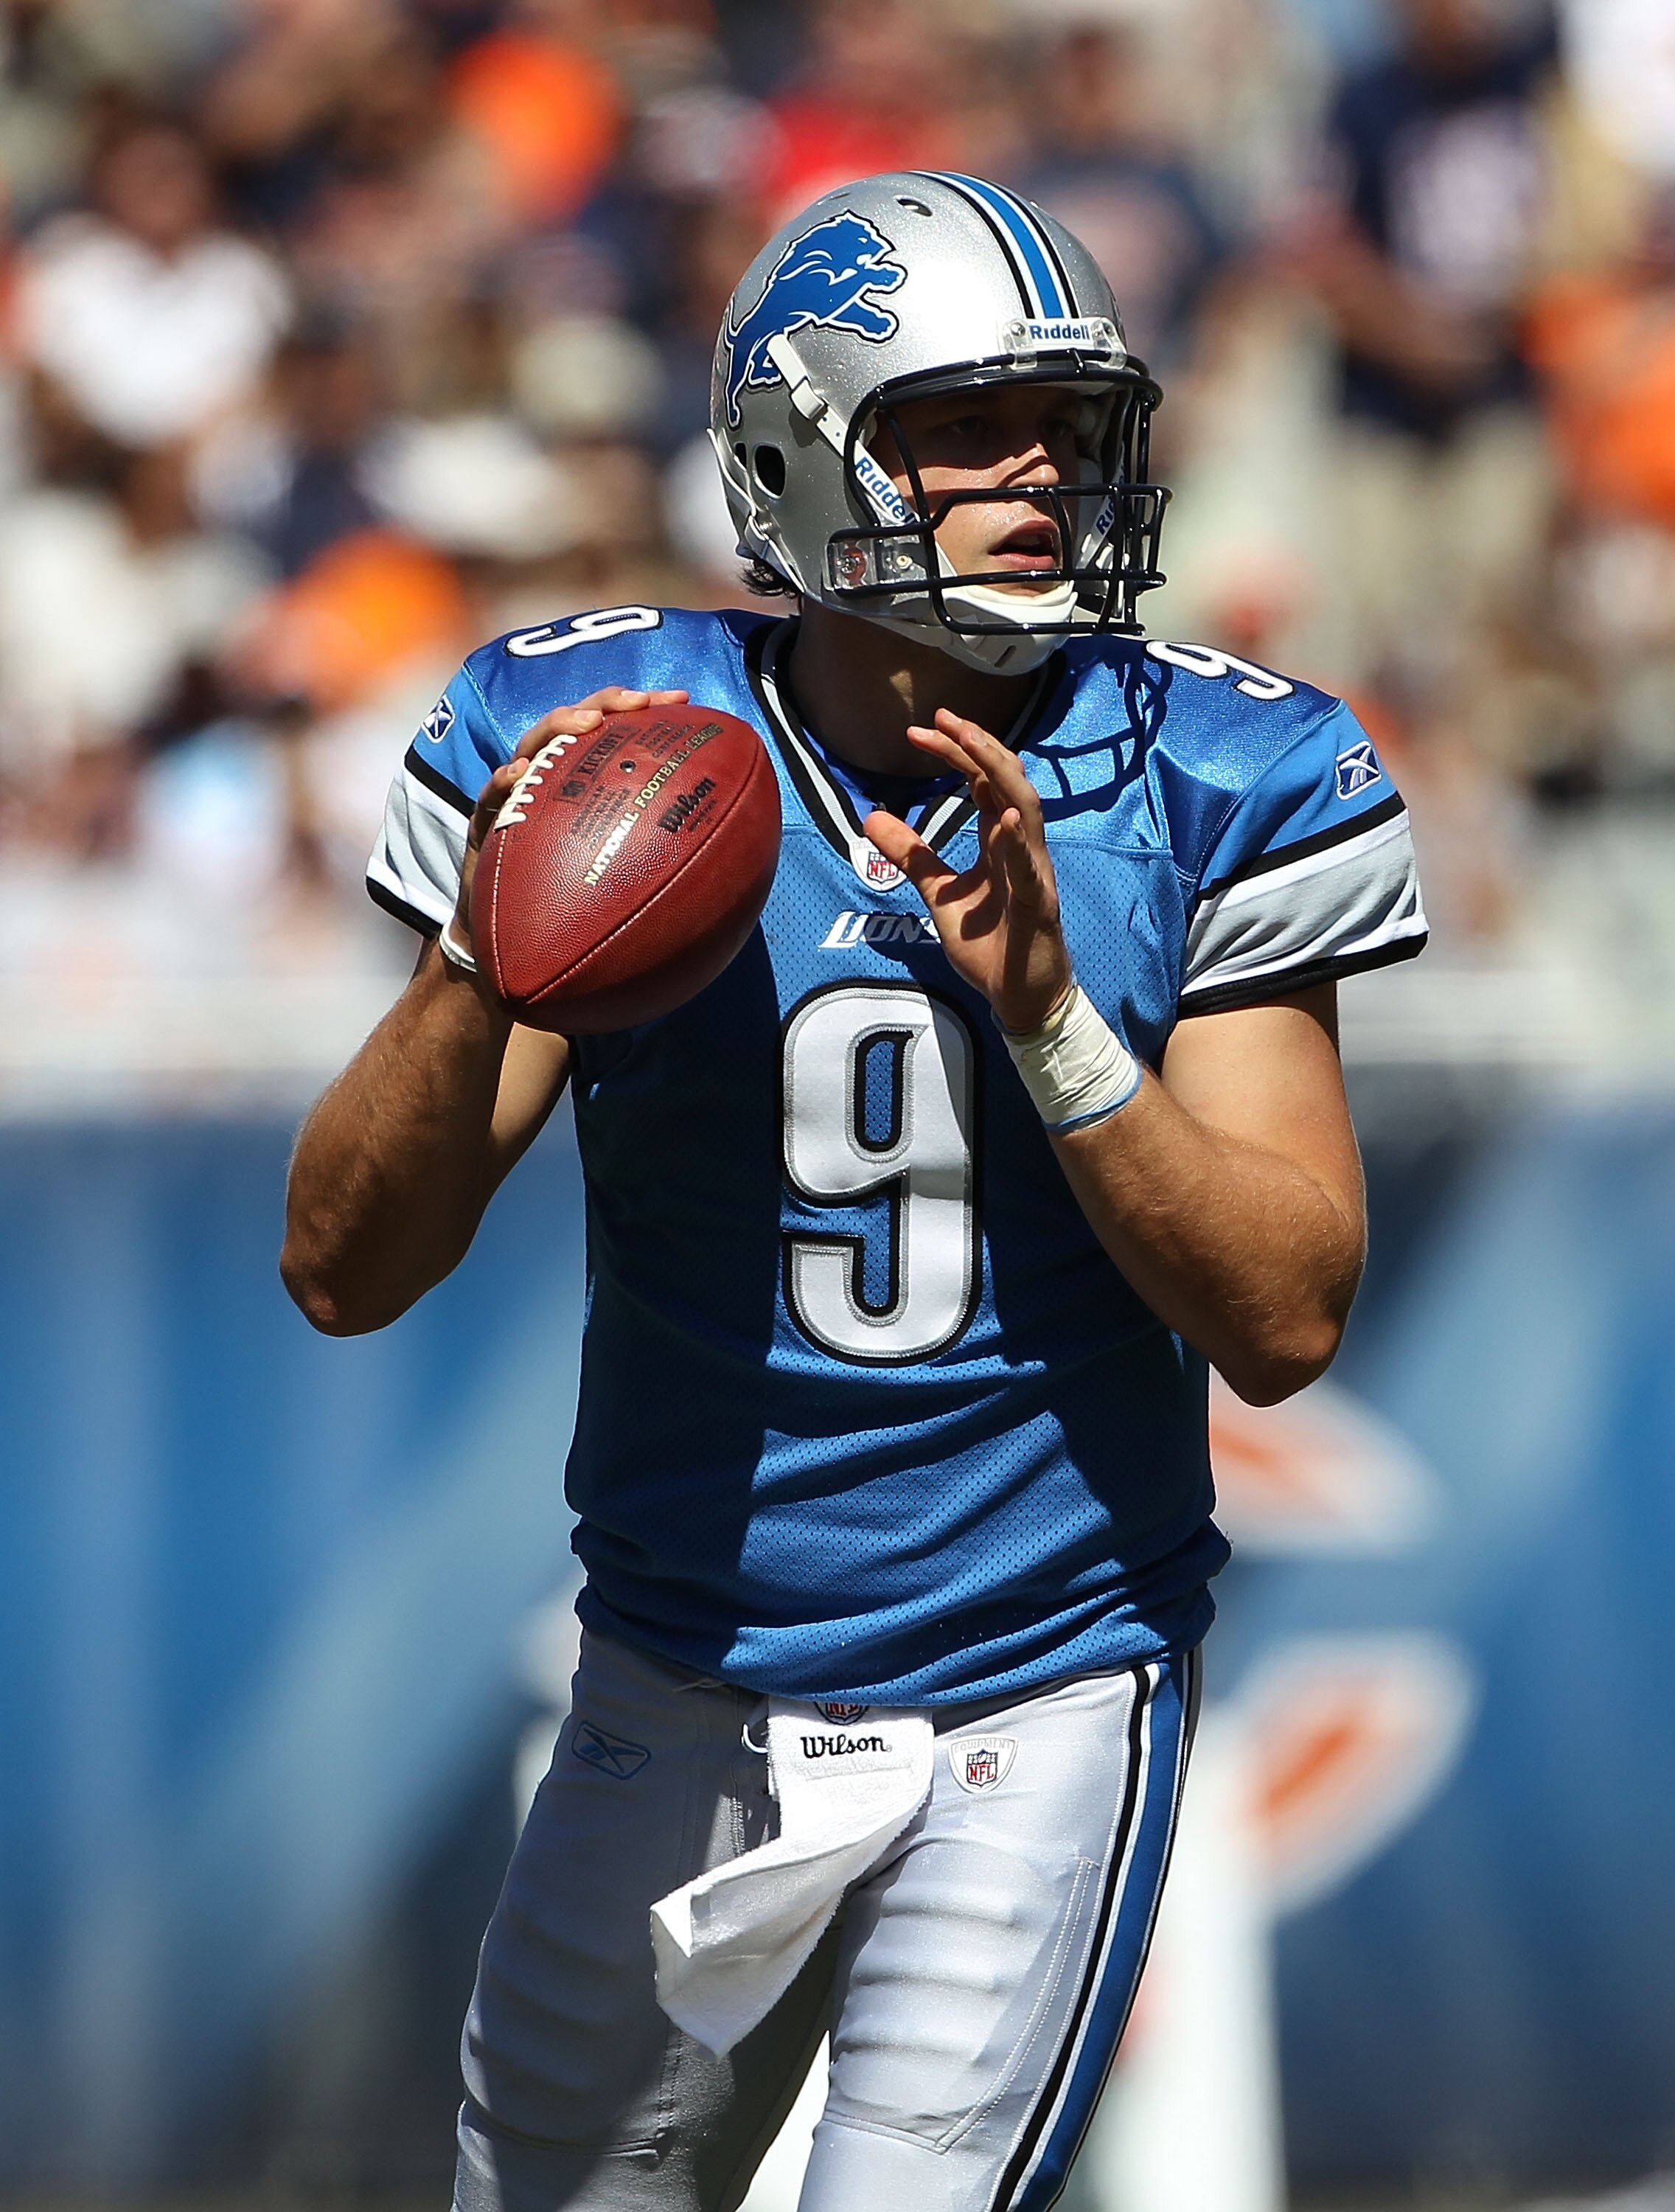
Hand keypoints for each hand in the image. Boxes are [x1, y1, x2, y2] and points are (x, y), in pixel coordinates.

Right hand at [450, 686, 689, 950]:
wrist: (513, 925)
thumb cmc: (570, 885)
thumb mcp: (618, 856)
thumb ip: (655, 839)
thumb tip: (722, 842)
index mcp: (583, 772)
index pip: (614, 725)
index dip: (645, 706)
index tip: (681, 700)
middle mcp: (551, 772)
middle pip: (575, 720)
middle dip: (606, 703)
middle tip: (636, 702)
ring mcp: (518, 791)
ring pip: (532, 742)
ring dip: (559, 726)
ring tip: (586, 723)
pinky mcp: (488, 818)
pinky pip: (491, 794)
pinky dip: (503, 780)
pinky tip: (518, 775)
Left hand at [864, 709, 1071, 1034]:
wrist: (1018, 996)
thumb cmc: (990, 944)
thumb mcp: (939, 894)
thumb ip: (912, 857)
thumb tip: (871, 817)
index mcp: (1000, 840)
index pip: (980, 781)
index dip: (955, 752)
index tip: (918, 731)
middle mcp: (1021, 846)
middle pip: (1005, 780)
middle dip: (976, 746)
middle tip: (942, 718)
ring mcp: (1034, 872)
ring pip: (1025, 809)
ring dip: (999, 773)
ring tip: (971, 743)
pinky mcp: (1039, 904)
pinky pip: (1030, 867)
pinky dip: (1018, 841)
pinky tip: (1005, 817)